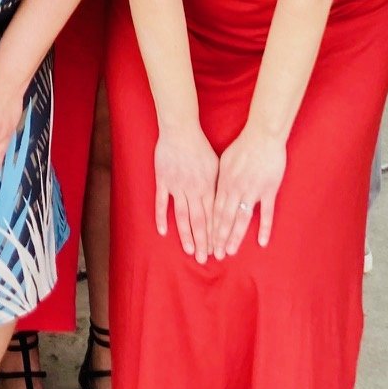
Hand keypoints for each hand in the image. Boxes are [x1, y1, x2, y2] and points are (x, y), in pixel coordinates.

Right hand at [153, 123, 218, 261]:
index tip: (218, 250)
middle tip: (204, 259)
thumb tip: (225, 203)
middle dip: (203, 241)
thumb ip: (218, 186)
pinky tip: (163, 232)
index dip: (215, 235)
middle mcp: (194, 190)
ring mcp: (177, 186)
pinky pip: (162, 203)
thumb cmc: (200, 145)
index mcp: (208, 186)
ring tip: (189, 251)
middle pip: (200, 220)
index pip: (214, 216)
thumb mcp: (216, 166)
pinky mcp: (163, 181)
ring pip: (182, 216)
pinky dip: (162, 218)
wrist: (180, 130)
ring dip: (186, 235)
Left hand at [211, 123, 286, 256]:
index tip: (204, 242)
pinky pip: (266, 213)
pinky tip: (262, 242)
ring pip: (241, 218)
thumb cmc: (243, 146)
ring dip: (235, 236)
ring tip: (229, 251)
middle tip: (214, 254)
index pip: (213, 210)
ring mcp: (252, 191)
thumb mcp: (225, 161)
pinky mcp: (269, 190)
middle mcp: (236, 189)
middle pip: (225, 218)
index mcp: (224, 182)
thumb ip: (220, 179)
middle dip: (218, 237)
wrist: (264, 135)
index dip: (209, 227)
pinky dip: (264, 227)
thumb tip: (211, 191)